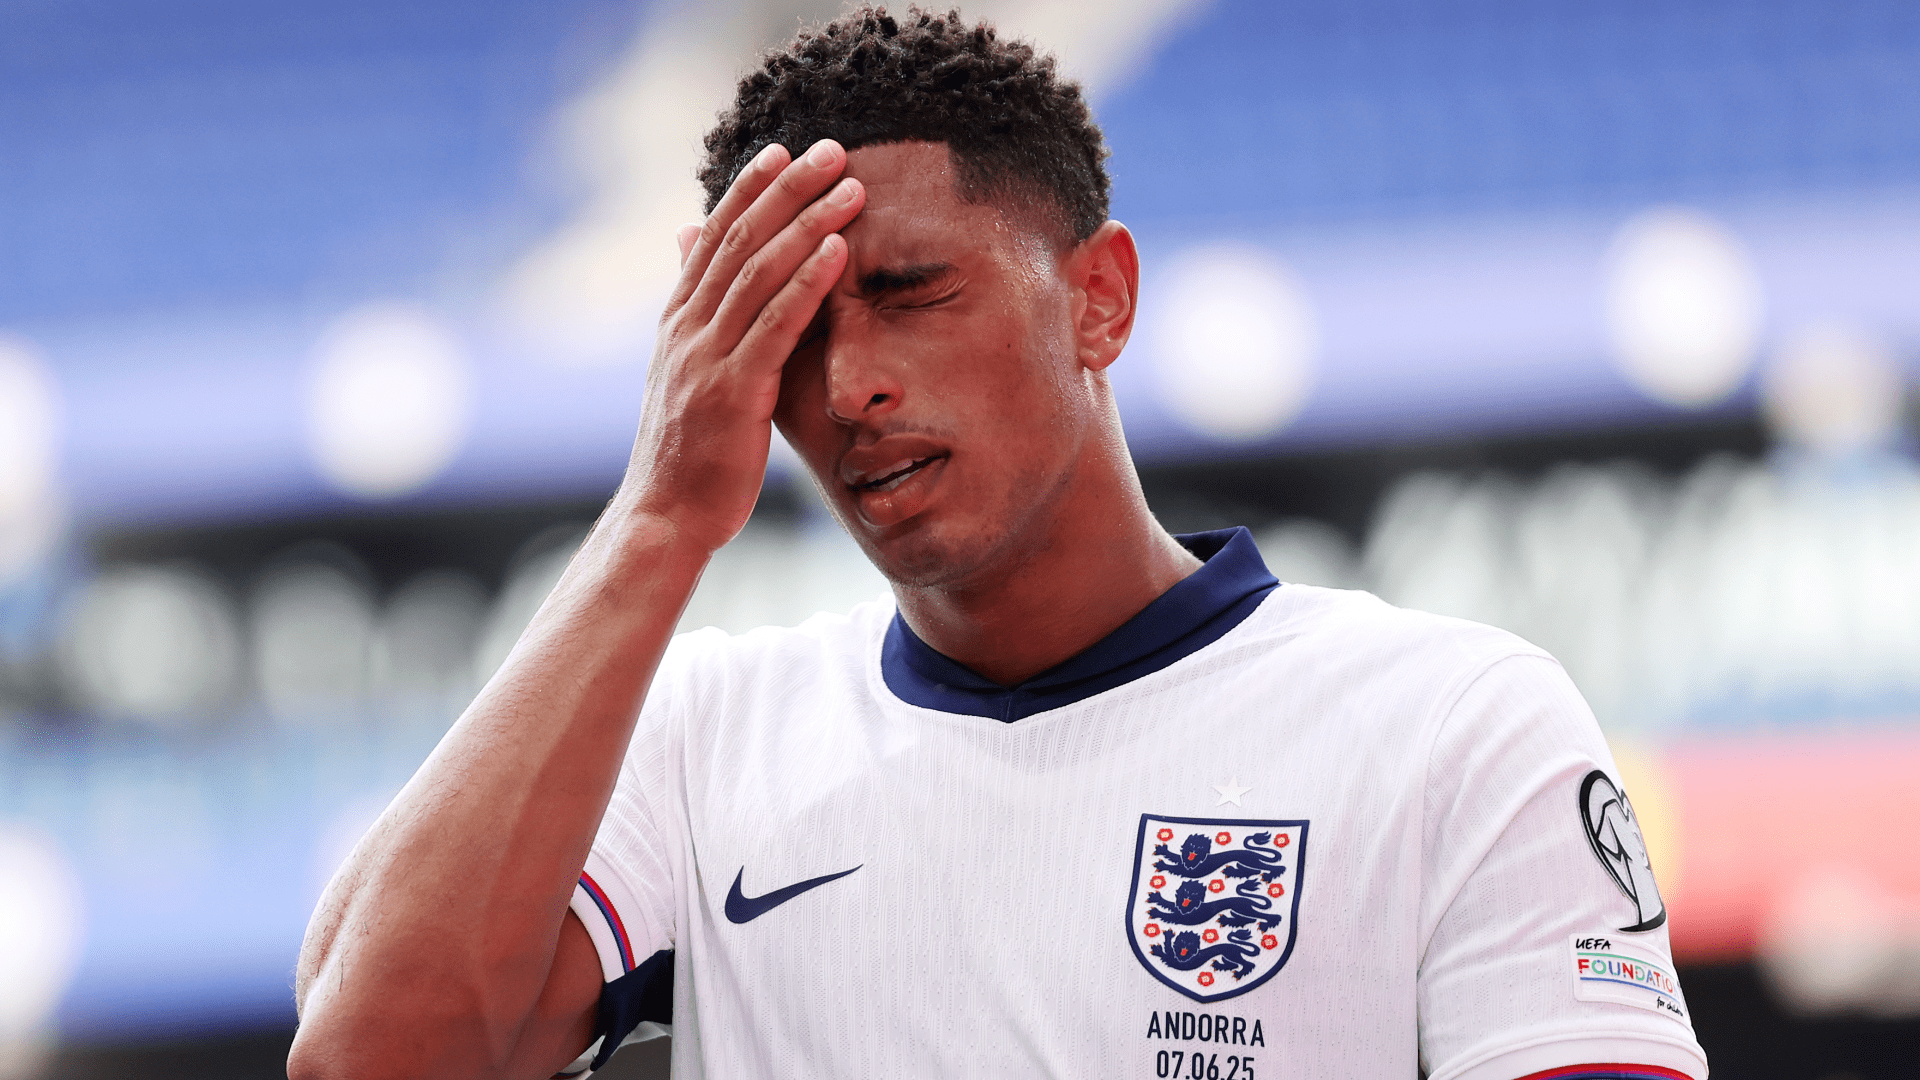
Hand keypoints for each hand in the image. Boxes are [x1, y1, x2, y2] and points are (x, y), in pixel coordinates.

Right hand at [620, 139, 865, 551]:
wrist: (664, 517)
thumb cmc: (686, 452)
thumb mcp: (684, 373)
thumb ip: (695, 311)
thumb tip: (687, 241)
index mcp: (677, 321)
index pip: (714, 237)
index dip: (750, 190)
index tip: (786, 150)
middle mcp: (687, 329)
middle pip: (740, 240)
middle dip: (787, 190)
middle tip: (832, 149)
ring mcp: (707, 358)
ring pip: (759, 272)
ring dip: (808, 223)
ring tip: (850, 188)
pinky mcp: (734, 392)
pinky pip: (774, 326)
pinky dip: (807, 283)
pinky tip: (837, 252)